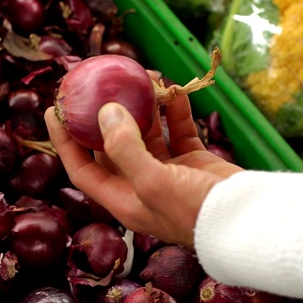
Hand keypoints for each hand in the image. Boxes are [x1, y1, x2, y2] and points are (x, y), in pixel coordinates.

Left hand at [44, 94, 242, 247]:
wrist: (249, 222)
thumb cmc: (195, 211)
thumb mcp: (153, 182)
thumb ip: (124, 147)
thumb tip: (106, 110)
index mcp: (124, 199)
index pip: (83, 169)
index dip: (65, 142)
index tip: (54, 111)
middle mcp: (141, 186)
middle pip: (112, 147)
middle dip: (105, 116)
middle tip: (98, 85)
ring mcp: (169, 174)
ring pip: (147, 134)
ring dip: (144, 108)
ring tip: (145, 79)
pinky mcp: (194, 163)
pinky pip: (178, 131)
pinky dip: (175, 112)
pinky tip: (174, 91)